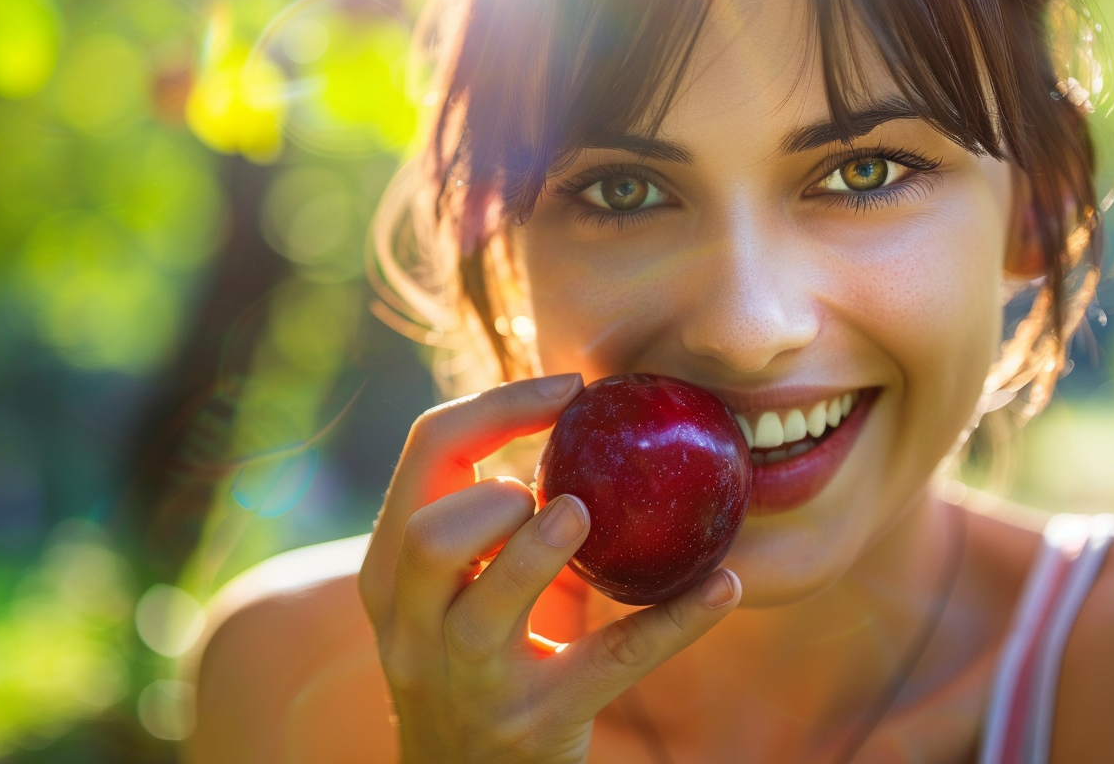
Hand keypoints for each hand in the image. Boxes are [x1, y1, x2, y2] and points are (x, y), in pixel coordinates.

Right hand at [358, 374, 741, 763]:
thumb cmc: (477, 662)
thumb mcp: (460, 590)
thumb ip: (497, 523)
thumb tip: (592, 426)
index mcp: (390, 571)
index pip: (425, 457)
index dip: (497, 407)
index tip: (572, 389)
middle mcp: (414, 626)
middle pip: (429, 535)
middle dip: (493, 497)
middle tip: (555, 494)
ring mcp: (468, 681)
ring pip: (488, 606)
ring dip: (542, 548)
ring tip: (585, 515)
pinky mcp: (535, 723)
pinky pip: (609, 664)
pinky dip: (672, 622)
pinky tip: (723, 586)